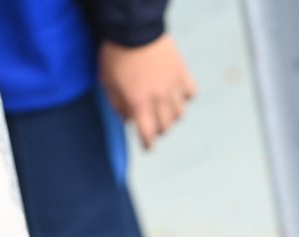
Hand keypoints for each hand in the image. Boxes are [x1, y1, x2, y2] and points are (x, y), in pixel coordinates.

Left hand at [99, 34, 195, 149]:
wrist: (133, 26)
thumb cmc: (116, 55)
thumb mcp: (107, 83)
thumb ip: (117, 105)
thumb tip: (128, 119)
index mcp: (138, 102)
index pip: (148, 134)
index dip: (148, 144)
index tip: (148, 147)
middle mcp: (159, 98)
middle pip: (166, 127)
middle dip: (158, 130)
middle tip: (152, 126)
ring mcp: (173, 85)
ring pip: (180, 113)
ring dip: (172, 117)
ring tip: (164, 111)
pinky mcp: (182, 72)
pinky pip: (190, 94)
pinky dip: (185, 98)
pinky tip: (177, 95)